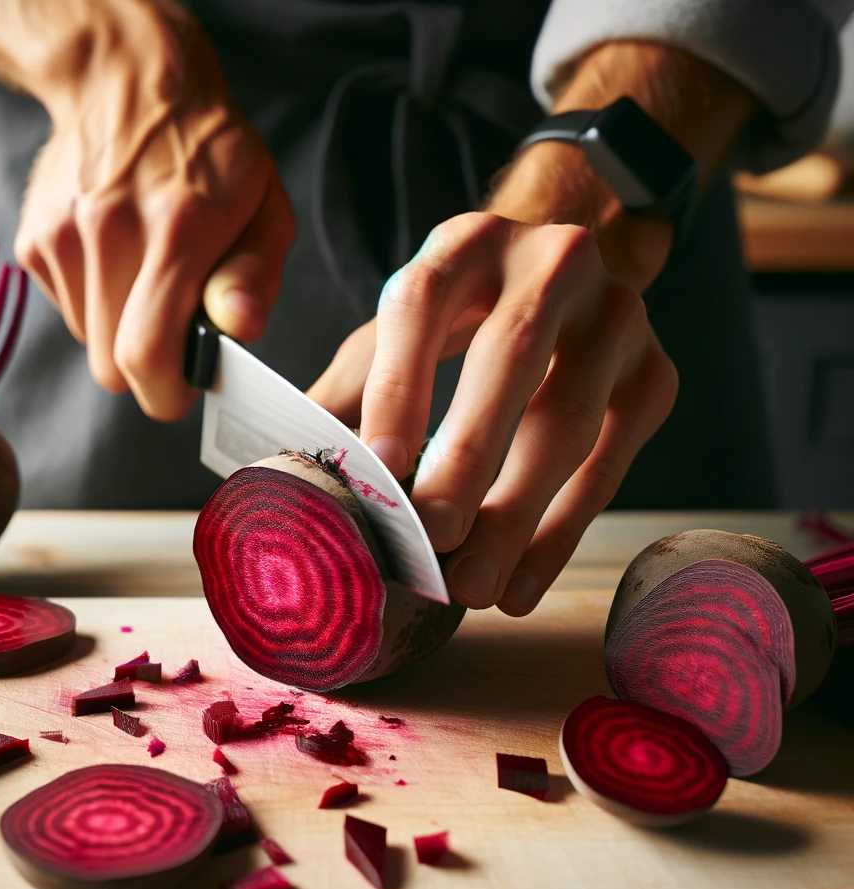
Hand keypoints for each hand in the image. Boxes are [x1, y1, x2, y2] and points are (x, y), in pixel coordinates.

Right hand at [0, 0, 294, 419]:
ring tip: (147, 277)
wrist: (127, 80)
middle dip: (145, 371)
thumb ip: (257, 275)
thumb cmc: (213, 156)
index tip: (184, 388)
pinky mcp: (33, 239)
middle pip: (111, 366)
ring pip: (89, 343)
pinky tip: (117, 257)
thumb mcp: (265, 207)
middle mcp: (110, 231)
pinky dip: (96, 302)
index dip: (165, 393)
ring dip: (120, 332)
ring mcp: (62, 234)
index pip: (147, 354)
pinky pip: (69, 311)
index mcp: (178, 228)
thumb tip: (238, 328)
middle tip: (174, 337)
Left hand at [309, 212, 677, 613]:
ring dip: (519, 513)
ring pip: (570, 419)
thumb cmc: (461, 318)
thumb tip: (290, 474)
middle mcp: (549, 264)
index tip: (376, 468)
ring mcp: (615, 317)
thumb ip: (347, 392)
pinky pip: (612, 463)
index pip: (422, 307)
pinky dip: (563, 531)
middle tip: (430, 540)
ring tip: (472, 585)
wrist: (565, 279)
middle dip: (468, 456)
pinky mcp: (654, 374)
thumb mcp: (398, 334)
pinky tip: (521, 584)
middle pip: (508, 359)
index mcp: (464, 246)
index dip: (399, 387)